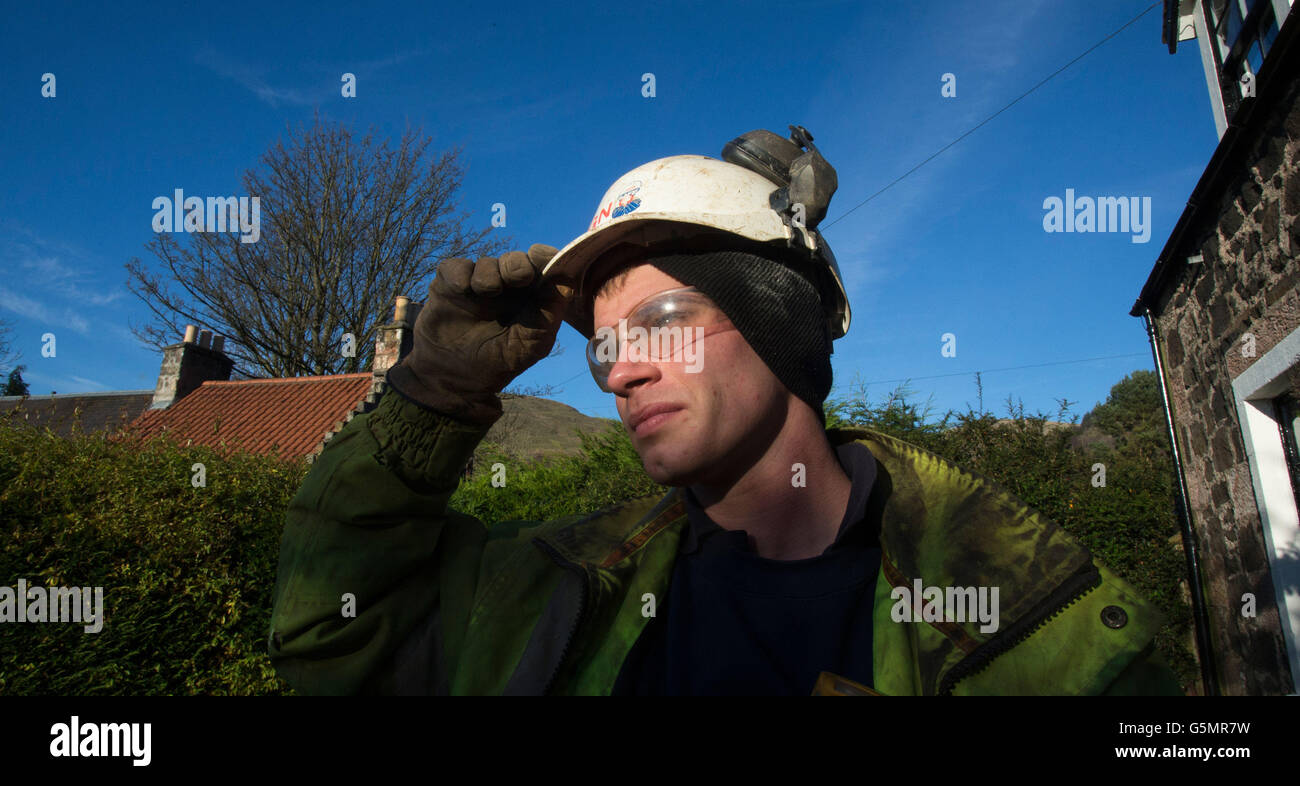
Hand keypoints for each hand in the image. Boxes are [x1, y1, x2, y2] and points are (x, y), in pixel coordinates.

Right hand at [385, 244, 572, 423]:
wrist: (452, 377)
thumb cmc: (496, 362)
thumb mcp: (529, 347)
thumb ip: (548, 317)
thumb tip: (566, 285)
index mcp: (532, 300)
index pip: (545, 270)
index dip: (546, 258)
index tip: (541, 257)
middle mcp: (507, 288)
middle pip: (518, 261)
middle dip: (519, 264)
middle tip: (518, 276)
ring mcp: (478, 284)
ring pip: (488, 263)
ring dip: (490, 274)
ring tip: (486, 291)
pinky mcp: (450, 283)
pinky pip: (457, 267)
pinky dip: (461, 273)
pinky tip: (462, 289)